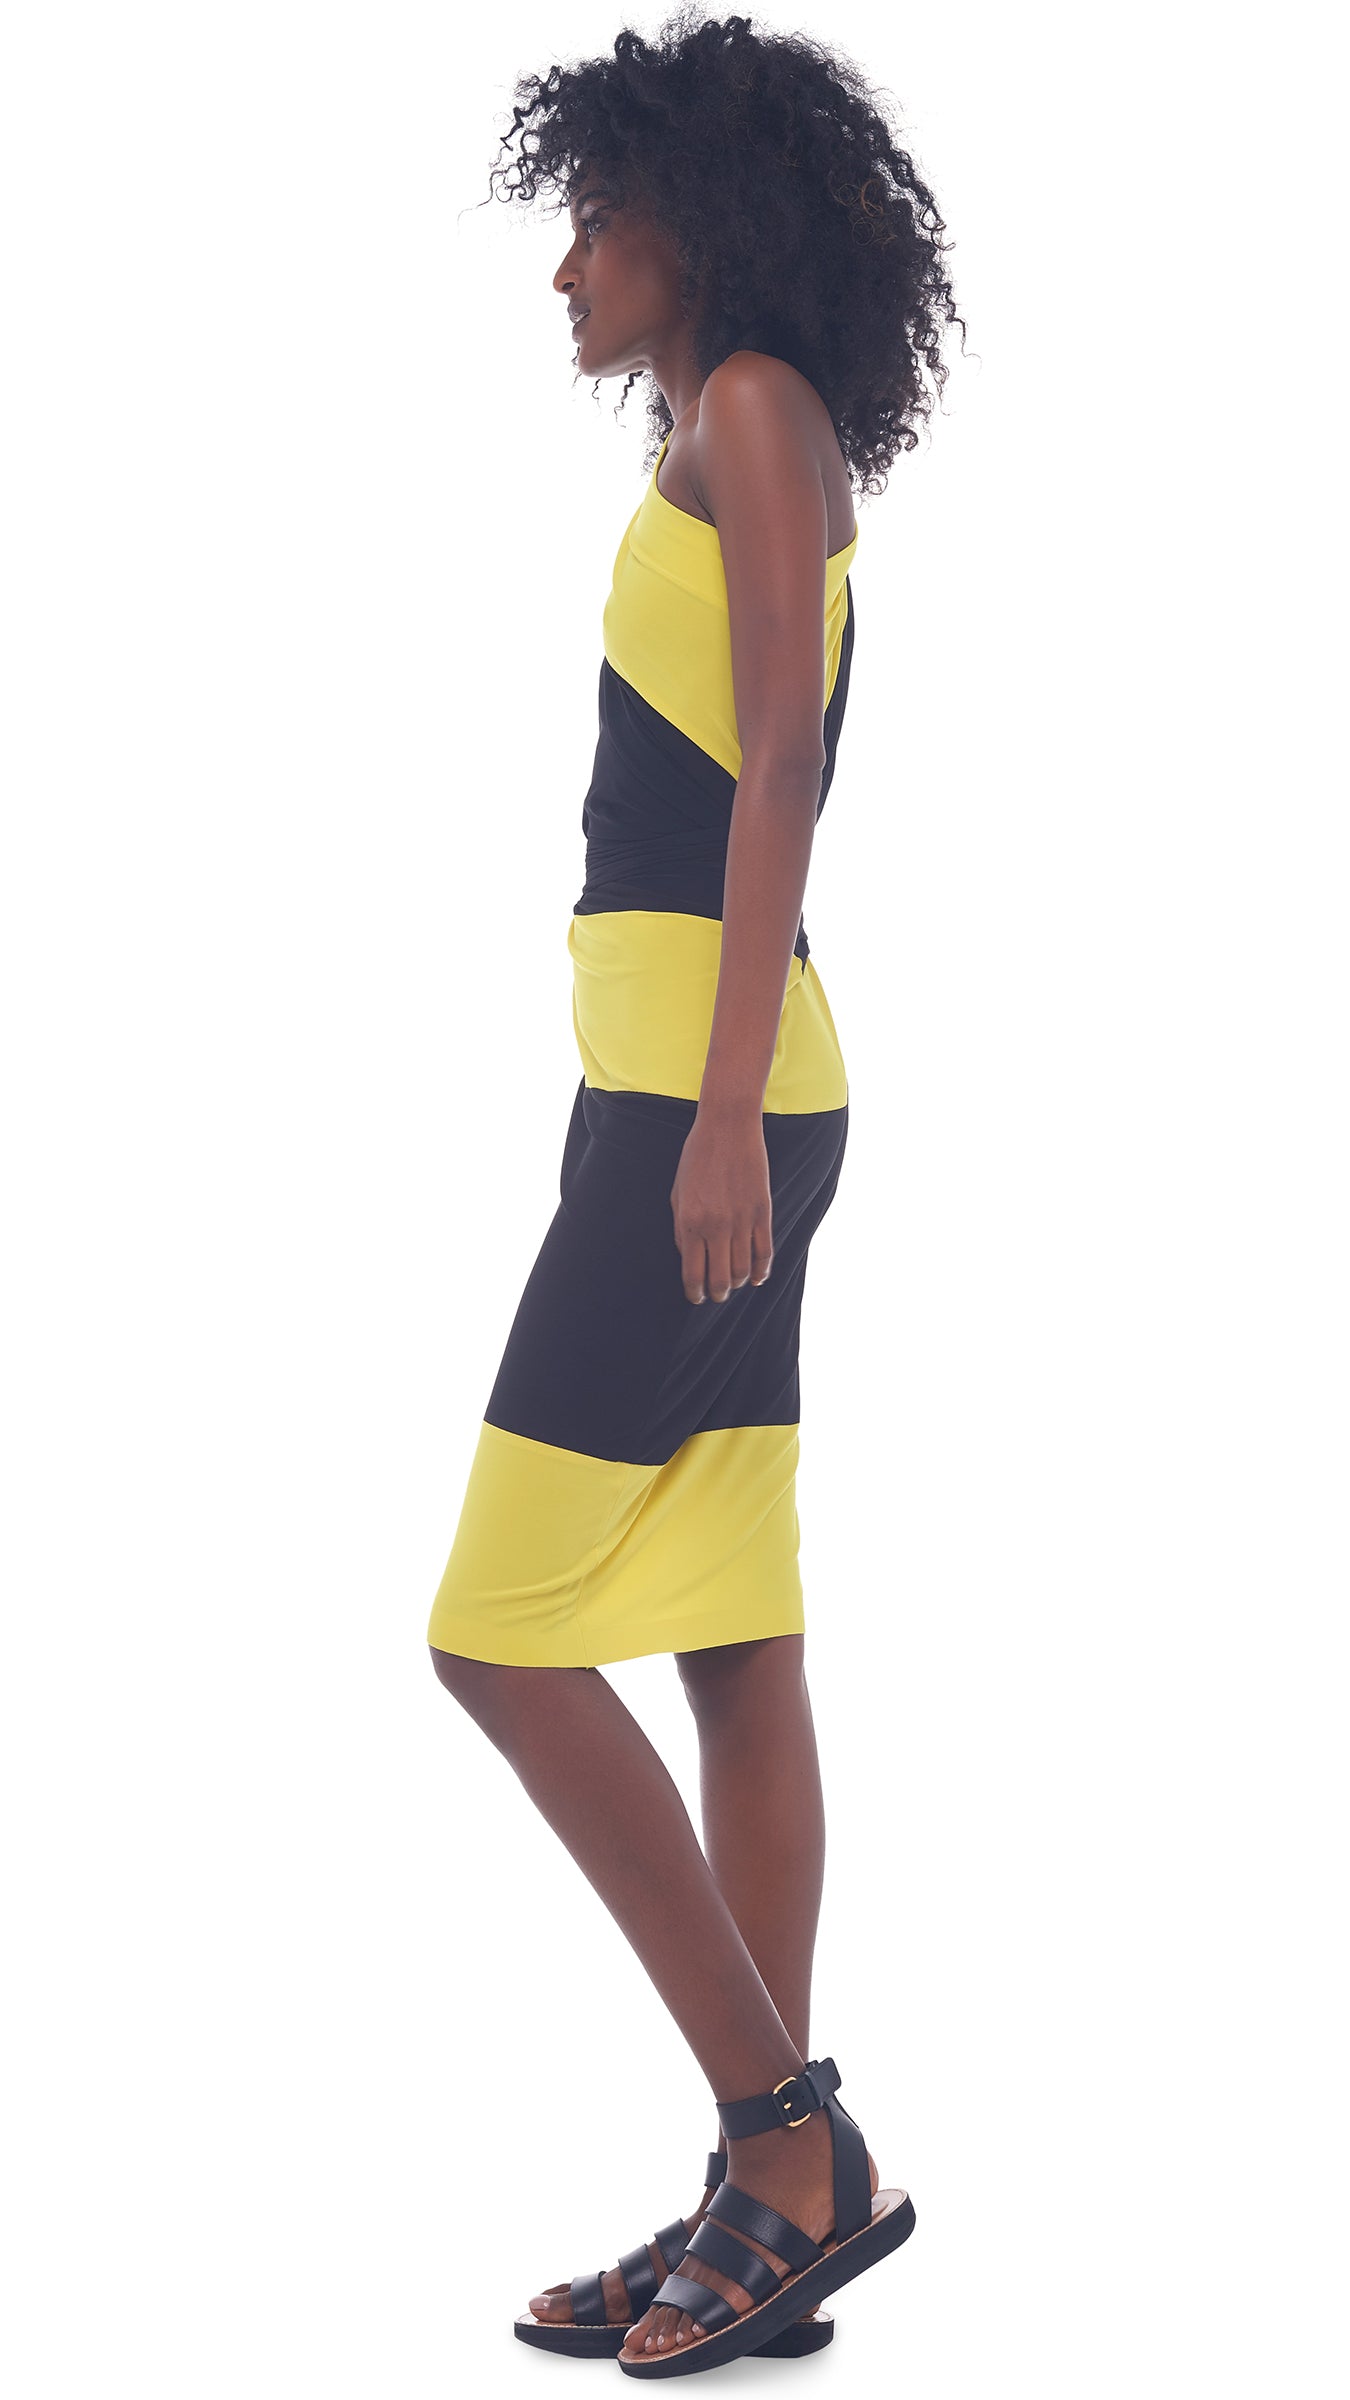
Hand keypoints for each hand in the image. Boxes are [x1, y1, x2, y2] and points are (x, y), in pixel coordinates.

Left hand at [670, 1101, 773, 1304]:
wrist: (728, 1126)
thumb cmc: (697, 1157)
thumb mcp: (677, 1192)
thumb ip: (681, 1229)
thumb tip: (688, 1259)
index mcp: (690, 1222)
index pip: (693, 1273)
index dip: (694, 1293)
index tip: (696, 1298)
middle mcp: (716, 1226)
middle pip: (720, 1279)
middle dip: (717, 1294)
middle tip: (716, 1296)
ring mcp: (742, 1220)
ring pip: (743, 1270)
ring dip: (737, 1284)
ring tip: (733, 1285)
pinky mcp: (763, 1212)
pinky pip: (765, 1252)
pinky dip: (762, 1271)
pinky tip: (757, 1277)